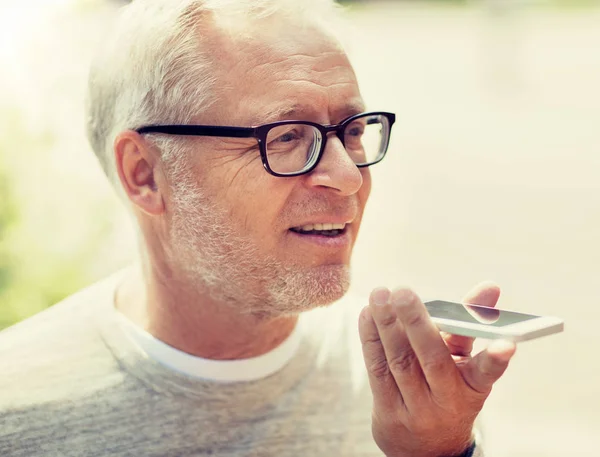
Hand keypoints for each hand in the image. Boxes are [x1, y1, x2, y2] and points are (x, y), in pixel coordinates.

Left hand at [358, 282, 515, 456]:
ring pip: (400, 361)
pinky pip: (377, 369)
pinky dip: (371, 338)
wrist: (426, 450)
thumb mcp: (465, 362)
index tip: (507, 343)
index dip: (497, 358)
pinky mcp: (388, 409)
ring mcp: (415, 407)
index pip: (486, 372)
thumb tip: (490, 287)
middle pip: (432, 359)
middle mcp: (446, 399)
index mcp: (472, 387)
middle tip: (403, 292)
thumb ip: (471, 323)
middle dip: (417, 322)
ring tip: (379, 295)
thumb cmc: (448, 389)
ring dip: (386, 325)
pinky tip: (368, 314)